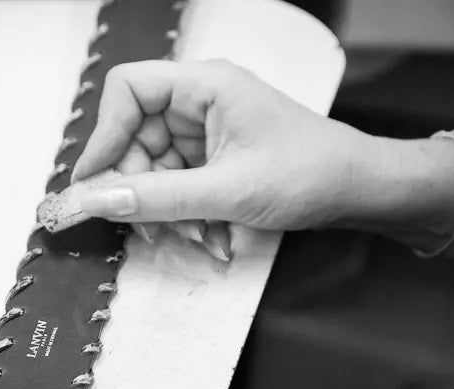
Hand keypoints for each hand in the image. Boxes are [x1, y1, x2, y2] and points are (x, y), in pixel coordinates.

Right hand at [71, 59, 379, 237]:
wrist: (357, 190)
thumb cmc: (310, 172)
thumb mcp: (227, 191)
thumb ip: (157, 197)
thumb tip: (96, 200)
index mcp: (205, 85)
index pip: (128, 89)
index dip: (105, 133)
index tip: (96, 180)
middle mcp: (199, 102)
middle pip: (134, 136)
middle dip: (136, 185)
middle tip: (142, 224)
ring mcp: (204, 131)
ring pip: (152, 167)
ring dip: (161, 208)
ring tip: (188, 236)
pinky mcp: (211, 158)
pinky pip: (174, 184)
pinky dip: (181, 213)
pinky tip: (205, 235)